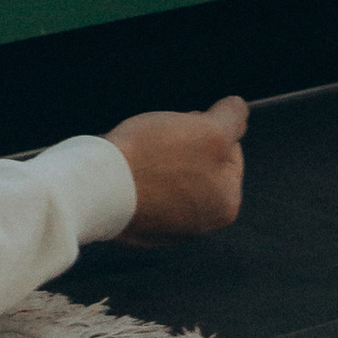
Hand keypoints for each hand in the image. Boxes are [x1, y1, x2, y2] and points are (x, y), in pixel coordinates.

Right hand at [103, 95, 247, 242]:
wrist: (97, 186)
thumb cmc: (154, 159)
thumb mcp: (209, 130)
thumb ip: (233, 118)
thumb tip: (239, 109)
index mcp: (226, 204)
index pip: (230, 153)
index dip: (207, 129)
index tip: (184, 126)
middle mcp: (200, 224)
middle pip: (200, 166)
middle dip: (182, 146)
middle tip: (159, 138)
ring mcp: (166, 228)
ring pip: (170, 177)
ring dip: (157, 159)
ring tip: (139, 151)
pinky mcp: (136, 225)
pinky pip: (143, 192)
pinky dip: (136, 177)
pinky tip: (125, 168)